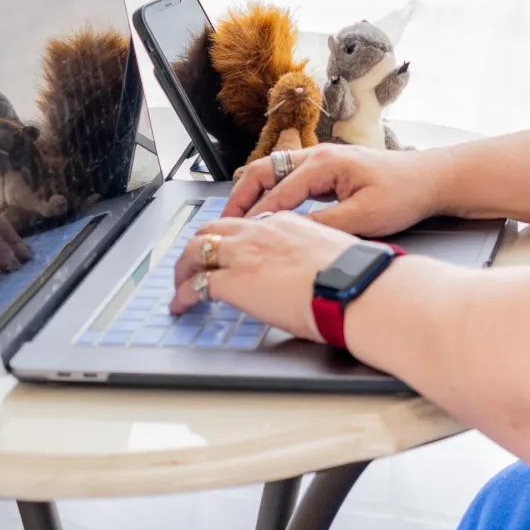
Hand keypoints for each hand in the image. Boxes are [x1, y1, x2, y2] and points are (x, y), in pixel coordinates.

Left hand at [169, 212, 357, 339]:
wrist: (349, 287)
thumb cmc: (349, 275)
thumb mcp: (326, 252)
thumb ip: (307, 253)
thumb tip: (307, 270)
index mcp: (285, 222)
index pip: (246, 224)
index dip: (232, 238)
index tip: (230, 251)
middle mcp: (260, 231)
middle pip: (214, 228)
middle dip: (200, 245)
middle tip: (195, 264)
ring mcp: (244, 253)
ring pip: (197, 249)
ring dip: (184, 267)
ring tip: (181, 284)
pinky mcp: (234, 281)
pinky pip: (195, 286)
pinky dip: (182, 296)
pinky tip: (180, 307)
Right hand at [223, 142, 444, 236]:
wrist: (431, 179)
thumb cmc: (404, 194)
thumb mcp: (365, 216)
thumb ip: (325, 225)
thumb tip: (290, 235)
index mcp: (325, 163)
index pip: (277, 193)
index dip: (255, 219)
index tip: (237, 240)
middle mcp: (319, 155)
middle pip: (264, 170)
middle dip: (240, 197)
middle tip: (223, 226)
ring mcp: (323, 159)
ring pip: (273, 170)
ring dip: (252, 192)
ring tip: (236, 221)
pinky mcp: (329, 169)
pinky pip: (288, 177)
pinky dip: (270, 192)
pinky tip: (267, 214)